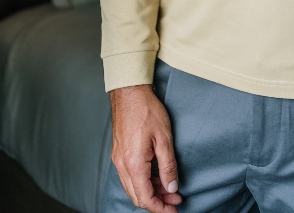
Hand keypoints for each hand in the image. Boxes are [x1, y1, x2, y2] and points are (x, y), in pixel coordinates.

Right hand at [109, 84, 182, 211]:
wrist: (129, 92)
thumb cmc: (146, 110)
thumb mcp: (164, 138)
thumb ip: (168, 166)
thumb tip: (172, 187)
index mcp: (133, 164)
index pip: (145, 198)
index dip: (160, 208)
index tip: (173, 210)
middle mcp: (122, 165)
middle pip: (137, 196)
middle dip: (157, 201)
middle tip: (175, 199)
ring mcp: (118, 159)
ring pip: (133, 187)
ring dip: (151, 191)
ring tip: (169, 188)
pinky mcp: (118, 153)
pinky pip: (129, 176)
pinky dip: (143, 181)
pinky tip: (156, 176)